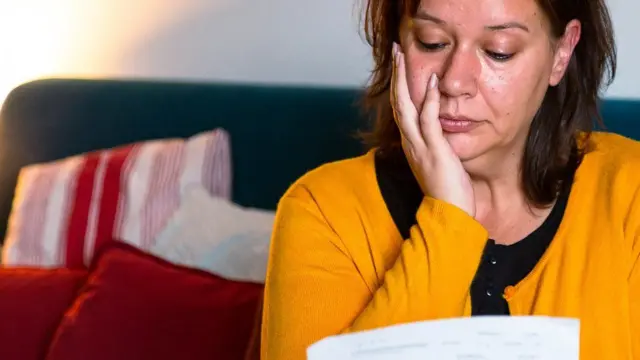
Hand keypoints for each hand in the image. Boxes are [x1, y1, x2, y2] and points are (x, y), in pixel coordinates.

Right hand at [390, 43, 475, 217]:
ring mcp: (420, 146)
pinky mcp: (434, 150)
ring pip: (406, 107)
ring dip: (404, 80)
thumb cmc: (448, 191)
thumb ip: (436, 145)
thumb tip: (441, 132)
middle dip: (397, 76)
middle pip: (398, 103)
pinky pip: (428, 120)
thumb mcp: (439, 163)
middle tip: (395, 51)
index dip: (400, 88)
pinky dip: (428, 100)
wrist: (449, 214)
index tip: (401, 67)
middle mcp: (410, 143)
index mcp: (411, 145)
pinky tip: (431, 82)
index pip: (402, 110)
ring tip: (403, 57)